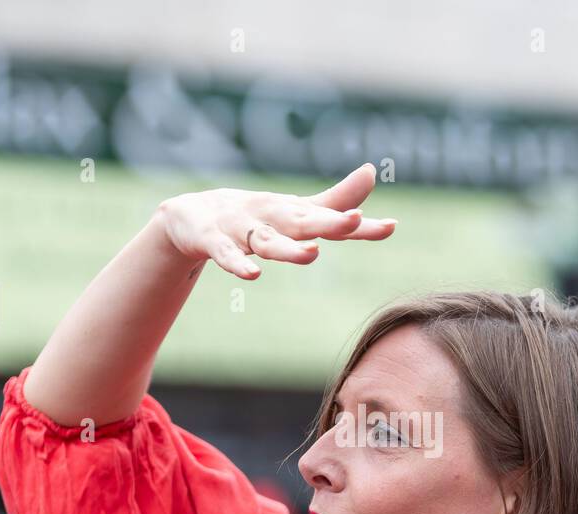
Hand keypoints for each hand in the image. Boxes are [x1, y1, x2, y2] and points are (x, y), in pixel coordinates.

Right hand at [156, 164, 396, 279]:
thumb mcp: (295, 212)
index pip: (332, 220)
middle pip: (302, 222)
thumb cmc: (251, 216)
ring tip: (310, 254)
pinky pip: (225, 254)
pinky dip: (236, 263)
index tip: (390, 228)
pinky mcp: (211, 239)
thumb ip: (335, 203)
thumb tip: (373, 173)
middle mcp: (270, 217)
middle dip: (328, 222)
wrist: (187, 217)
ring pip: (266, 241)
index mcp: (292, 213)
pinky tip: (251, 275)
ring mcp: (239, 228)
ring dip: (287, 248)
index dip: (360, 227)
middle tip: (353, 222)